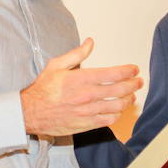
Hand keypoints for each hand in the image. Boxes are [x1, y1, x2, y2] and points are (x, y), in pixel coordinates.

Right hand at [20, 38, 141, 135]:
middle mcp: (88, 95)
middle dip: (133, 84)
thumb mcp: (56, 65)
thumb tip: (90, 42)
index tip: (134, 69)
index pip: (113, 74)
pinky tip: (118, 110)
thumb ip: (76, 54)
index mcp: (81, 79)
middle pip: (120, 90)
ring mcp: (88, 111)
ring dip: (128, 99)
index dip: (128, 71)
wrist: (29, 113)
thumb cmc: (41, 89)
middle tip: (138, 81)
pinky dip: (117, 114)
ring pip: (117, 106)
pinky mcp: (86, 124)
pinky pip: (108, 120)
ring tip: (132, 95)